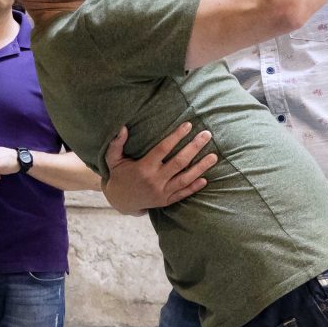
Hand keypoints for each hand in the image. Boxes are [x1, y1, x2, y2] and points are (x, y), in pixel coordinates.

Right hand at [102, 122, 217, 214]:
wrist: (120, 201)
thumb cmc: (118, 176)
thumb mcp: (113, 159)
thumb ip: (117, 144)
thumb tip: (122, 127)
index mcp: (143, 167)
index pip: (163, 149)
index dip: (176, 136)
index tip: (188, 125)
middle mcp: (155, 180)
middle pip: (179, 162)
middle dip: (194, 147)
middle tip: (207, 135)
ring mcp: (161, 192)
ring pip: (185, 179)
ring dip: (201, 167)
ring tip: (214, 156)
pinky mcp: (166, 201)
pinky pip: (182, 194)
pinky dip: (194, 187)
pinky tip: (205, 179)